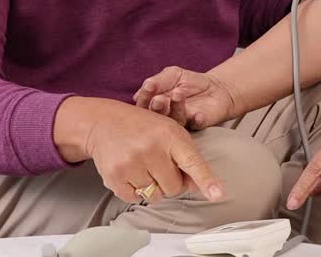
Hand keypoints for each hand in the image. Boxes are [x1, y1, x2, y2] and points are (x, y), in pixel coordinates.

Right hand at [74, 98, 224, 205]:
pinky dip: (135, 191)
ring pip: (155, 196)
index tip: (217, 195)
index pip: (193, 163)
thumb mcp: (169, 131)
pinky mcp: (114, 176)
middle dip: (170, 182)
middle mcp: (151, 149)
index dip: (206, 181)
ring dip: (153, 188)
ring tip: (144, 167)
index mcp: (170, 135)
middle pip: (174, 187)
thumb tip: (196, 186)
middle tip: (159, 166)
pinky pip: (134, 199)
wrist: (103, 122)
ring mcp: (132, 163)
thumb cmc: (141, 127)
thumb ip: (186, 157)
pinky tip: (131, 172)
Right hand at [134, 67, 237, 130]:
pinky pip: (196, 124)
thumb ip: (159, 80)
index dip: (145, 96)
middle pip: (157, 116)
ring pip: (175, 120)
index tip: (149, 87)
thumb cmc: (190, 81)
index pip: (145, 103)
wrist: (215, 87)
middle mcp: (167, 116)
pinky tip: (197, 115)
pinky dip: (196, 120)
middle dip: (157, 107)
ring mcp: (182, 122)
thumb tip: (145, 86)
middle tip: (159, 99)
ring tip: (177, 95)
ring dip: (176, 108)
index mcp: (155, 104)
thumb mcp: (173, 74)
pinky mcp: (198, 124)